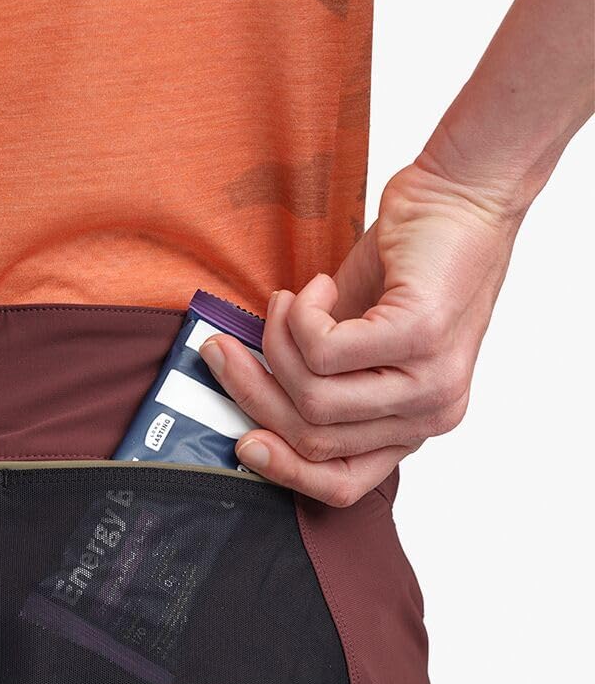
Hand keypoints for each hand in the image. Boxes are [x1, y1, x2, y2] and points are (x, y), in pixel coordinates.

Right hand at [200, 160, 522, 505]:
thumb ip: (319, 385)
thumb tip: (249, 402)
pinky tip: (318, 287)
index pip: (343, 483)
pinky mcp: (420, 336)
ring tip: (286, 303)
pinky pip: (321, 349)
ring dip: (277, 342)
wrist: (460, 200)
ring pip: (311, 393)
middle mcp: (430, 415)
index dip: (285, 470)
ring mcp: (431, 380)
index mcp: (412, 426)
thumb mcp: (354, 344)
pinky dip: (301, 313)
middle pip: (312, 434)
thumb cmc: (406, 270)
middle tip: (223, 350)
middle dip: (253, 389)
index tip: (242, 445)